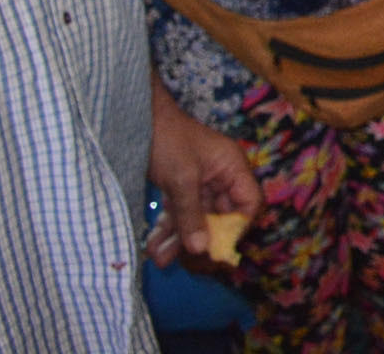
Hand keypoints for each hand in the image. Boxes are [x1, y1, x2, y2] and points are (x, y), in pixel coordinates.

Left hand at [146, 84, 260, 268]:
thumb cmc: (167, 140)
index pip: (248, 204)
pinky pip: (180, 214)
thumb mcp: (181, 179)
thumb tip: (202, 250)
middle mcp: (220, 177)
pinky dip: (168, 231)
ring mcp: (200, 183)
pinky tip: (154, 248)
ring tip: (160, 260)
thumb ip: (192, 215)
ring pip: (196, 219)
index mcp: (232, 167)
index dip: (237, 228)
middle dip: (200, 240)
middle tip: (185, 263)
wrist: (135, 119)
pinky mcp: (180, 187)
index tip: (216, 249)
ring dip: (179, 240)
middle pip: (221, 217)